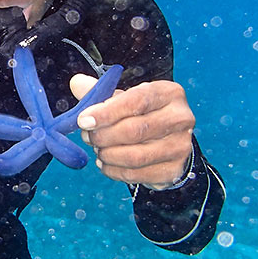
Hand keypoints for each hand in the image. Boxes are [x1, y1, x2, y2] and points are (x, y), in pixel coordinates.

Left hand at [70, 75, 194, 188]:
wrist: (168, 140)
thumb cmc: (142, 113)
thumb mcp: (124, 97)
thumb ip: (100, 92)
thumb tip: (76, 83)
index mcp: (169, 93)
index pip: (136, 101)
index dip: (107, 112)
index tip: (83, 120)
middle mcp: (181, 118)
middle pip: (134, 130)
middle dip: (103, 136)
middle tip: (87, 136)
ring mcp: (181, 147)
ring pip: (134, 156)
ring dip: (107, 155)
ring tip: (97, 149)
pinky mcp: (174, 170)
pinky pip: (135, 174)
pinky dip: (113, 170)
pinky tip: (106, 163)